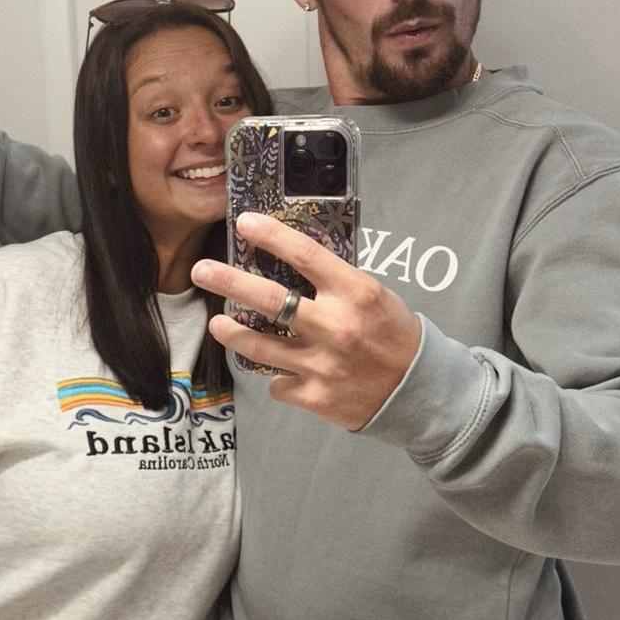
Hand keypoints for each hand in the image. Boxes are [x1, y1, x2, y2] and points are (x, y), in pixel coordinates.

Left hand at [193, 212, 421, 430]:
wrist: (418, 390)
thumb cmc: (394, 335)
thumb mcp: (373, 297)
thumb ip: (334, 283)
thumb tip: (288, 262)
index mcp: (355, 293)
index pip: (305, 255)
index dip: (270, 236)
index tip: (244, 223)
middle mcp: (336, 327)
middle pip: (269, 300)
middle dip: (228, 282)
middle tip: (200, 271)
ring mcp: (323, 364)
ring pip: (259, 346)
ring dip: (231, 333)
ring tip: (218, 323)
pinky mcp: (315, 396)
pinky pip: (277, 383)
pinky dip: (275, 376)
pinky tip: (279, 371)